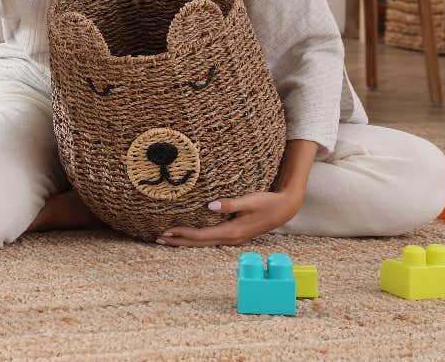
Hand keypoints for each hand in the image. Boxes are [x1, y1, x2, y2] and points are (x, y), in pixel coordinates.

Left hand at [156, 190, 301, 246]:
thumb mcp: (250, 200)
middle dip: (179, 241)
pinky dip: (197, 238)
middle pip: (200, 243)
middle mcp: (231, 238)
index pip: (202, 235)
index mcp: (233, 231)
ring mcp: (233, 238)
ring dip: (186, 241)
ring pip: (204, 243)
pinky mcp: (235, 235)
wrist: (285, 209)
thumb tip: (210, 205)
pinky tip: (189, 236)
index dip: (184, 233)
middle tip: (159, 238)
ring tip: (168, 239)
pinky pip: (210, 239)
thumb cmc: (268, 203)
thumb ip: (230, 203)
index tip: (168, 230)